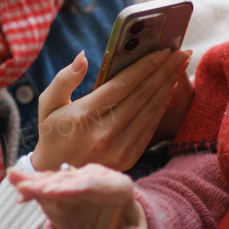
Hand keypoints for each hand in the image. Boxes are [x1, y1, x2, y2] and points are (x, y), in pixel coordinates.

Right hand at [8, 163, 146, 228]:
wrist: (120, 221)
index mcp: (119, 187)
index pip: (94, 186)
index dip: (72, 189)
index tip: (53, 192)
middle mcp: (97, 177)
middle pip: (71, 180)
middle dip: (49, 185)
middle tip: (28, 189)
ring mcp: (78, 179)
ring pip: (56, 179)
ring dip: (36, 182)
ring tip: (16, 182)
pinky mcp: (63, 186)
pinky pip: (46, 183)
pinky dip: (30, 183)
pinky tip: (14, 178)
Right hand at [32, 47, 191, 171]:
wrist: (58, 177)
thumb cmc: (53, 134)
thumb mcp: (48, 105)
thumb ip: (63, 79)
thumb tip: (83, 56)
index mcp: (83, 116)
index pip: (121, 85)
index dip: (144, 67)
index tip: (162, 50)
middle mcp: (103, 133)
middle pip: (141, 96)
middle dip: (163, 72)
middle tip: (180, 54)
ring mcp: (117, 149)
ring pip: (149, 111)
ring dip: (167, 88)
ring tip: (179, 68)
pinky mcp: (128, 158)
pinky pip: (149, 128)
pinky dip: (160, 108)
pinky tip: (167, 92)